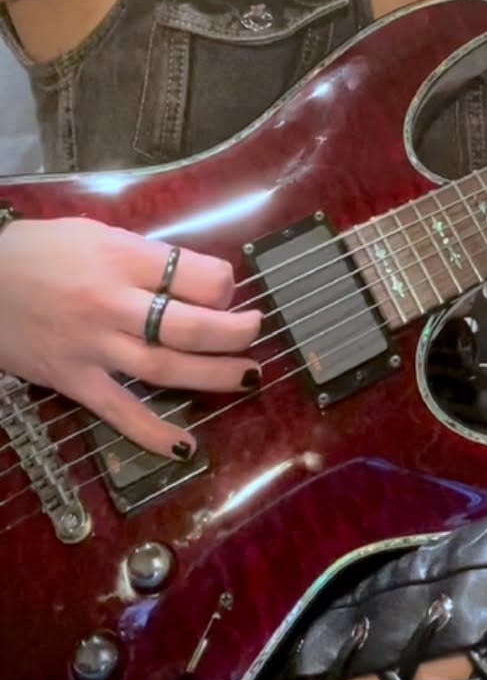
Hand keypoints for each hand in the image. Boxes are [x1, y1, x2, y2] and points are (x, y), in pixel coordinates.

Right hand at [0, 217, 259, 458]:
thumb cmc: (36, 252)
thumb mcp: (91, 233)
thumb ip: (139, 254)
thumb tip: (186, 275)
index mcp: (121, 258)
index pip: (194, 274)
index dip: (223, 284)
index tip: (226, 290)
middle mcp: (112, 303)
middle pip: (189, 325)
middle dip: (234, 332)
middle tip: (256, 331)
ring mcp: (93, 346)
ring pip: (166, 367)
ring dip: (214, 375)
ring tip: (248, 376)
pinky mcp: (73, 380)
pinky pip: (119, 411)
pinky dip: (153, 433)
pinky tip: (186, 446)